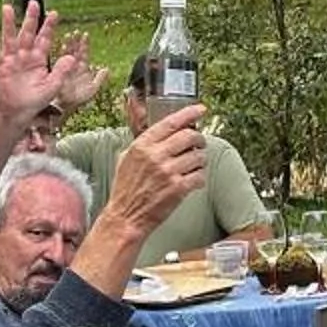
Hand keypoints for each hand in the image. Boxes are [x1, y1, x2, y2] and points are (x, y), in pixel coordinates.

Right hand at [0, 2, 91, 126]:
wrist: (17, 113)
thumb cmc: (35, 101)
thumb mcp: (52, 87)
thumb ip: (61, 72)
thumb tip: (72, 57)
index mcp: (39, 59)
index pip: (45, 39)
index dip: (49, 26)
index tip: (55, 13)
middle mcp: (25, 56)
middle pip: (28, 33)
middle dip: (31, 18)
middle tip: (34, 2)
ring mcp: (11, 60)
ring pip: (10, 38)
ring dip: (8, 23)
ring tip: (7, 7)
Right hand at [53, 28, 110, 113]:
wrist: (64, 107)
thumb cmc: (77, 100)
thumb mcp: (92, 90)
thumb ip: (100, 79)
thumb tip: (106, 69)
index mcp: (82, 69)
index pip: (84, 53)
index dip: (85, 44)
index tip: (85, 34)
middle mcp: (73, 67)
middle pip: (75, 50)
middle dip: (75, 41)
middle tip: (76, 31)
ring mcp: (64, 68)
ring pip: (66, 53)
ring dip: (68, 44)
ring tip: (68, 35)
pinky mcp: (56, 71)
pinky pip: (58, 60)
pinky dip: (59, 53)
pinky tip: (60, 46)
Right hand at [104, 102, 207, 228]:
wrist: (125, 217)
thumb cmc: (126, 189)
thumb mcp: (126, 158)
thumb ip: (143, 143)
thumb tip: (161, 130)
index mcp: (142, 145)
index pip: (171, 122)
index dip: (189, 113)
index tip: (201, 109)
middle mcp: (155, 156)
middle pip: (190, 136)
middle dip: (199, 139)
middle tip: (199, 144)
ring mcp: (168, 172)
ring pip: (198, 156)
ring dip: (200, 160)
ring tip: (194, 165)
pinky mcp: (178, 189)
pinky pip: (200, 176)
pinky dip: (199, 177)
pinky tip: (193, 180)